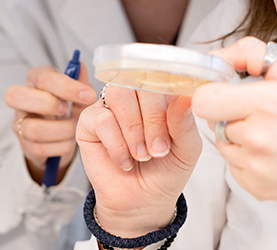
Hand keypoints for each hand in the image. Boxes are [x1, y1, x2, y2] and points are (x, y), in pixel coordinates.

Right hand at [5, 63, 96, 183]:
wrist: (60, 136)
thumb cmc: (67, 106)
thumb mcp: (76, 93)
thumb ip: (79, 81)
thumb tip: (80, 65)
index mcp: (35, 80)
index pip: (43, 78)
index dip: (66, 86)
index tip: (89, 95)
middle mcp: (21, 100)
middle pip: (16, 96)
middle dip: (48, 104)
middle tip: (69, 110)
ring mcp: (19, 123)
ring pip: (32, 128)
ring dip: (61, 130)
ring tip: (75, 129)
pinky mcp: (24, 145)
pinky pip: (40, 148)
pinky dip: (61, 147)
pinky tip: (70, 141)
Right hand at [76, 84, 200, 237]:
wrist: (142, 203)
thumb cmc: (165, 172)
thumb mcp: (186, 151)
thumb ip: (185, 124)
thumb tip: (186, 97)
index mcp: (160, 94)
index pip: (162, 74)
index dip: (168, 94)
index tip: (176, 121)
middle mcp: (134, 94)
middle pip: (139, 82)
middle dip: (152, 119)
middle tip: (158, 150)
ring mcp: (110, 105)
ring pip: (119, 94)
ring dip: (133, 128)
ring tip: (142, 156)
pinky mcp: (89, 122)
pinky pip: (101, 119)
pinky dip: (117, 144)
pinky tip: (124, 161)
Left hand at [193, 37, 276, 214]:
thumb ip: (250, 53)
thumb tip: (217, 57)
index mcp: (267, 104)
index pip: (205, 99)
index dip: (210, 91)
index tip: (223, 89)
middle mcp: (258, 138)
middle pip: (212, 120)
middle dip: (227, 112)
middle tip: (256, 111)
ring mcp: (256, 166)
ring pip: (222, 143)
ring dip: (237, 136)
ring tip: (270, 133)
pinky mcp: (255, 187)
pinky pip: (233, 165)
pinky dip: (246, 157)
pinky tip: (273, 152)